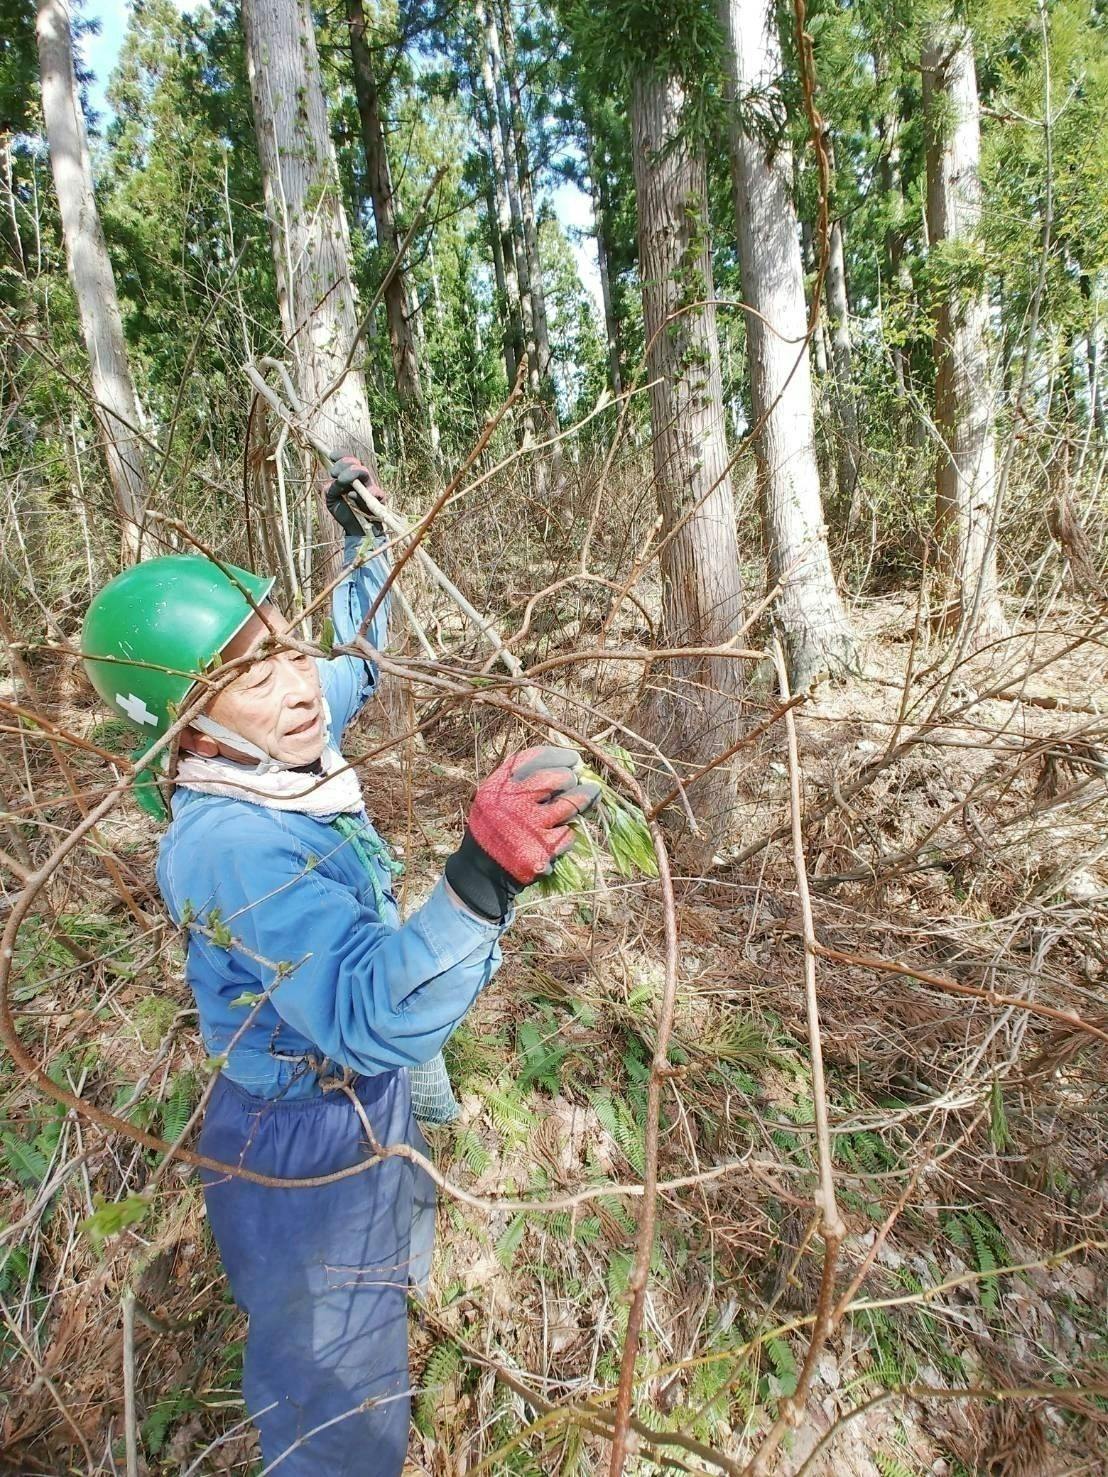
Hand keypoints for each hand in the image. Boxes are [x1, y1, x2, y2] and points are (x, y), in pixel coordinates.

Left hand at [325, 451, 386, 534]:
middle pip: (355, 463)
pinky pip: (373, 492)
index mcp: (349, 475)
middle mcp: (361, 479)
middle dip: (344, 464)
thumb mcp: (331, 498)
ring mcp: (370, 488)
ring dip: (352, 473)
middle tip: (334, 473)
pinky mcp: (378, 499)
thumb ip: (333, 487)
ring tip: (342, 480)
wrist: (356, 529)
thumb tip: (340, 481)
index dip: (341, 455)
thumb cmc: (344, 511)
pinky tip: (352, 495)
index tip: (331, 456)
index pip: (347, 459)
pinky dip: (362, 492)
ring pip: (364, 473)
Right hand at [445, 746, 600, 919]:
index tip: (573, 759)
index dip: (559, 756)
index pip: (535, 758)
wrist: (482, 872)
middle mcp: (513, 803)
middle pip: (557, 779)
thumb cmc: (496, 829)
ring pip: (571, 804)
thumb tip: (571, 766)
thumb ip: (522, 782)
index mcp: (499, 787)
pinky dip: (568, 833)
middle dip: (571, 777)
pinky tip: (560, 834)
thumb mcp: (496, 798)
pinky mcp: (543, 850)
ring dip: (585, 797)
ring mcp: (530, 827)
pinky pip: (568, 833)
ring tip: (592, 793)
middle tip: (576, 780)